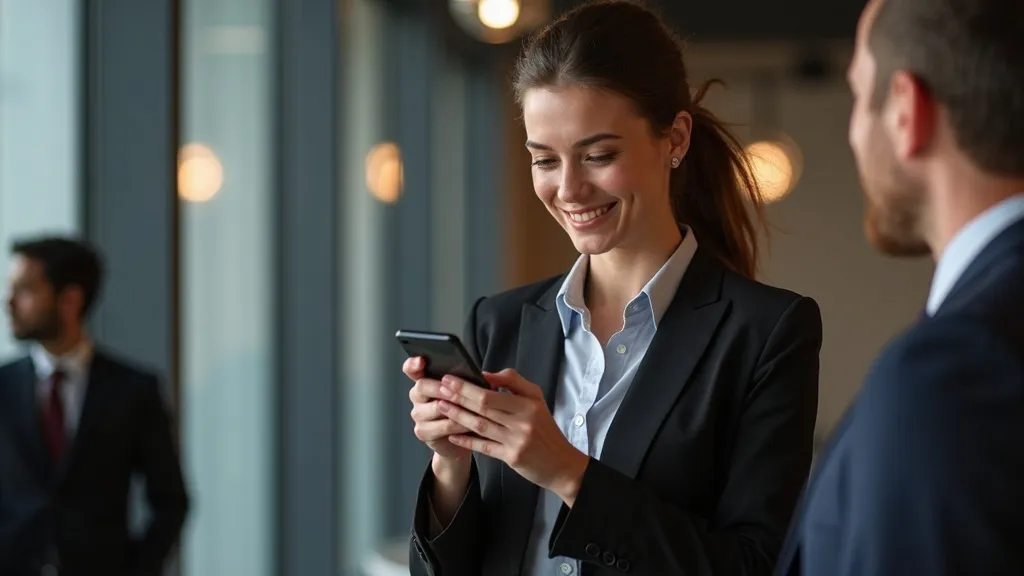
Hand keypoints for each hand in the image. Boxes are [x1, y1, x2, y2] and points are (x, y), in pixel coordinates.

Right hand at [404, 356, 470, 460]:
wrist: (462, 437)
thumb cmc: (464, 407)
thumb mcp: (466, 390)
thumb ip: (464, 380)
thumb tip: (477, 375)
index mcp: (425, 380)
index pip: (411, 368)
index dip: (414, 364)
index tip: (422, 360)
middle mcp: (417, 396)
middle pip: (422, 386)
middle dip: (440, 387)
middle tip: (454, 390)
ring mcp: (418, 414)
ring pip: (435, 408)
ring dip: (455, 408)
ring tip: (471, 408)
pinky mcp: (422, 432)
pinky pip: (442, 427)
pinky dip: (458, 425)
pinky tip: (469, 424)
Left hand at [437, 369, 589, 505]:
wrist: (561, 463)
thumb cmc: (545, 429)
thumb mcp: (536, 399)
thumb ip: (513, 382)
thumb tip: (486, 374)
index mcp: (528, 404)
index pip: (492, 393)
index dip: (468, 386)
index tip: (451, 379)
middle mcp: (522, 422)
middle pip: (483, 407)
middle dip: (459, 397)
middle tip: (440, 389)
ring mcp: (516, 441)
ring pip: (481, 426)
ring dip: (458, 416)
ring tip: (441, 407)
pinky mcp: (511, 458)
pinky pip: (484, 447)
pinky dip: (467, 440)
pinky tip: (453, 434)